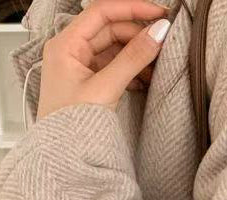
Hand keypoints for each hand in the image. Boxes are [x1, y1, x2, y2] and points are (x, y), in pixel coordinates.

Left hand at [37, 0, 171, 119]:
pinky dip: (132, 70)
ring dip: (137, 54)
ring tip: (158, 65)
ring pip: (114, 49)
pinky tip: (146, 79)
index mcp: (66, 44)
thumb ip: (133, 59)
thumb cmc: (70, 126)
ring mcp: (80, 67)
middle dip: (138, 35)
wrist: (63, 157)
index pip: (101, 12)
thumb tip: (157, 33)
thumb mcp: (106, 88)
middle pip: (110, 29)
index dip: (132, 9)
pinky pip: (114, 67)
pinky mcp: (90, 83)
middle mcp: (71, 51)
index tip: (159, 14)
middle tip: (164, 42)